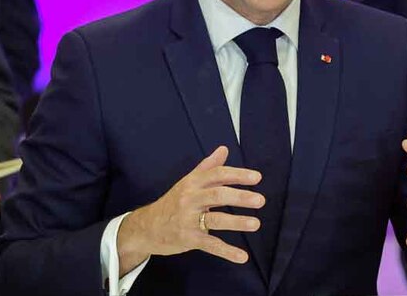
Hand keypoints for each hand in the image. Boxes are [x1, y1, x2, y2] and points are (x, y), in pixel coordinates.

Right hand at [117, 146, 263, 275]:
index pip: (217, 175)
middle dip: (239, 197)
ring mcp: (188, 219)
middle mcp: (190, 198)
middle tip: (260, 200)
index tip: (257, 177)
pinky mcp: (188, 238)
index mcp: (192, 183)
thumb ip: (208, 167)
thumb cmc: (172, 202)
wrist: (146, 227)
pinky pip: (210, 244)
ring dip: (236, 222)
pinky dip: (226, 251)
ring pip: (214, 219)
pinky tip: (242, 257)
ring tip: (256, 223)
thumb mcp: (187, 182)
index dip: (237, 175)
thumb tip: (224, 149)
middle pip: (217, 195)